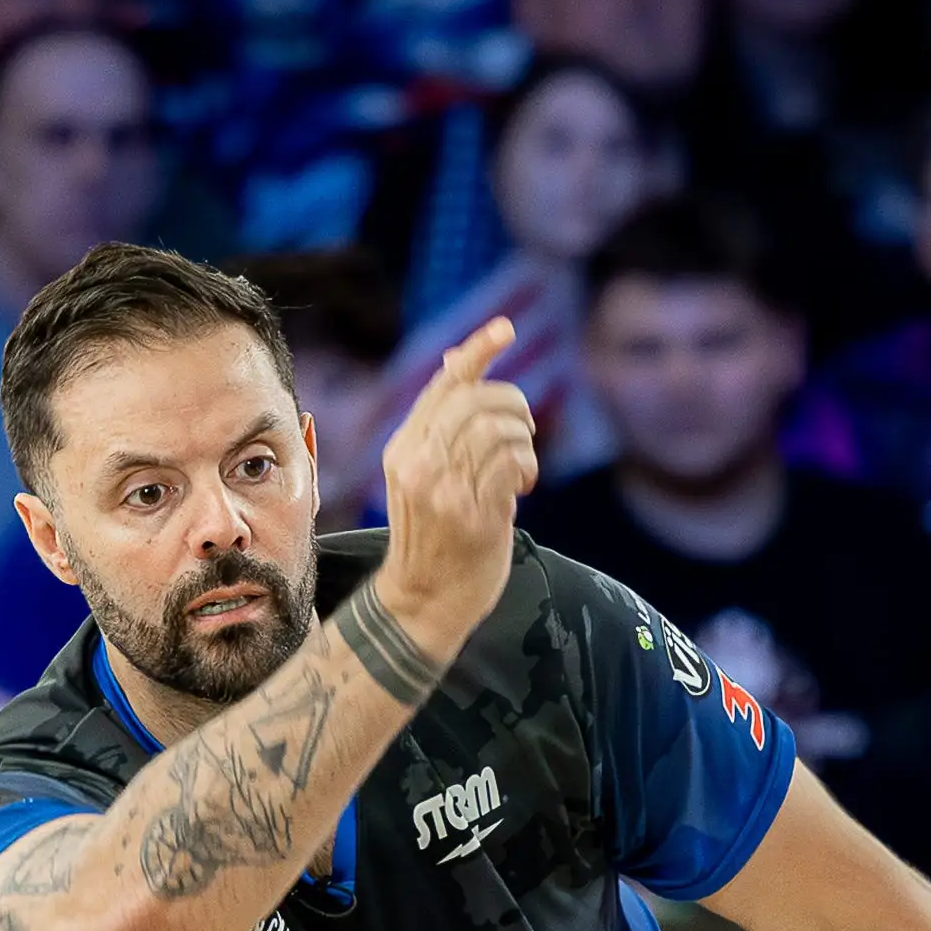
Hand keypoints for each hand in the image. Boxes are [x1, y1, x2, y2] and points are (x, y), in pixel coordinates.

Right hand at [369, 317, 539, 661]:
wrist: (424, 601)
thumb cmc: (434, 537)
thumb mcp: (424, 475)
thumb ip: (441, 427)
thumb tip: (457, 362)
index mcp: (403, 448)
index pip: (444, 384)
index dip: (477, 350)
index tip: (506, 329)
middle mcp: (418, 463)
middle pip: (476, 400)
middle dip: (514, 406)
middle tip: (524, 431)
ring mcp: (443, 489)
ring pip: (497, 428)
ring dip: (523, 440)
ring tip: (522, 466)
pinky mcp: (472, 514)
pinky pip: (512, 462)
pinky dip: (527, 466)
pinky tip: (523, 487)